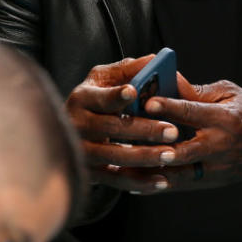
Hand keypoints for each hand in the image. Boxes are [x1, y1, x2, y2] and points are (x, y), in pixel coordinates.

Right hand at [66, 56, 182, 191]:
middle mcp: (77, 125)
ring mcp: (82, 152)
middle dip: (144, 129)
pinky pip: (117, 181)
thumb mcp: (105, 79)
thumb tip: (153, 59)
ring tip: (170, 154)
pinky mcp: (91, 173)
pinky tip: (163, 181)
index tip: (133, 92)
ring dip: (145, 157)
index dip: (115, 95)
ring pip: (115, 157)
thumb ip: (128, 69)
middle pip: (111, 128)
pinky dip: (141, 182)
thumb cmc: (97, 98)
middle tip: (173, 131)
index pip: (100, 97)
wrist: (68, 131)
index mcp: (82, 98)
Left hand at [92, 78, 241, 193]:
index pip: (192, 112)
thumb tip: (171, 82)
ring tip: (122, 163)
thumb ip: (199, 92)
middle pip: (181, 147)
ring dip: (149, 168)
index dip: (168, 107)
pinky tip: (135, 182)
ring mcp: (216, 168)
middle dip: (154, 142)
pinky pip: (180, 185)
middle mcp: (219, 146)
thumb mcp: (231, 94)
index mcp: (224, 119)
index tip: (147, 101)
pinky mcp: (211, 181)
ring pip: (177, 172)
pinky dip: (157, 184)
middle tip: (127, 136)